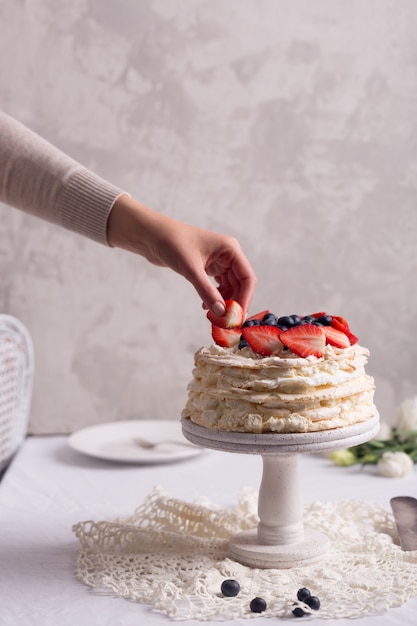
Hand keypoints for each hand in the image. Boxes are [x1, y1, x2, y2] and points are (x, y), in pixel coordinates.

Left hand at [107, 195, 256, 314]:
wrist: (152, 235)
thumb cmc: (172, 243)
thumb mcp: (191, 269)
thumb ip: (207, 292)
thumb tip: (221, 312)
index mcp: (230, 249)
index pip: (247, 277)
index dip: (245, 298)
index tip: (238, 316)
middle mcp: (227, 254)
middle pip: (241, 284)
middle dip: (235, 302)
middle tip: (227, 321)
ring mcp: (218, 261)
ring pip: (230, 287)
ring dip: (225, 302)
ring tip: (214, 315)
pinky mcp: (207, 267)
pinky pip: (219, 286)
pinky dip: (215, 297)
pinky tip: (206, 306)